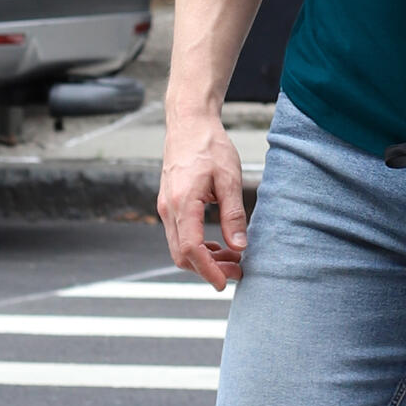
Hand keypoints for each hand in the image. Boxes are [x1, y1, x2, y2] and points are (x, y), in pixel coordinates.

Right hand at [158, 106, 247, 286]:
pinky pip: (179, 235)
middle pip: (182, 255)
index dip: (208, 270)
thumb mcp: (229, 178)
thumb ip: (234, 214)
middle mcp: (168, 209)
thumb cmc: (209, 145)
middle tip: (237, 271)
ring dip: (204, 259)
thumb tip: (240, 246)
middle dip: (208, 269)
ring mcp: (166, 207)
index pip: (190, 249)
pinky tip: (218, 244)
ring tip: (232, 258)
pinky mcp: (169, 204)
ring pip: (179, 247)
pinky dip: (197, 246)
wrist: (189, 123)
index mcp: (182, 203)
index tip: (225, 282)